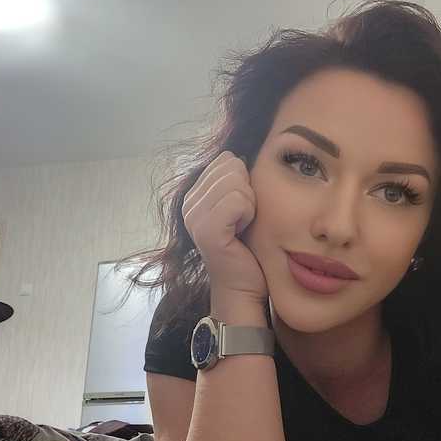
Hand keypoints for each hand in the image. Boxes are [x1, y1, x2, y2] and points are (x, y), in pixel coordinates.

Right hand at [181, 151, 268, 312]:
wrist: (245, 286)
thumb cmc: (248, 247)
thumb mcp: (242, 205)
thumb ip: (235, 179)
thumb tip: (236, 155)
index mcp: (195, 194)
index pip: (227, 159)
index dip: (245, 181)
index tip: (242, 210)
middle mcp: (189, 203)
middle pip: (231, 167)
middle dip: (248, 191)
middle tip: (245, 220)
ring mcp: (194, 217)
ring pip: (236, 182)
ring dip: (251, 204)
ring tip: (244, 226)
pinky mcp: (207, 230)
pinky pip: (238, 200)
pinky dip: (249, 213)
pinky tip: (243, 231)